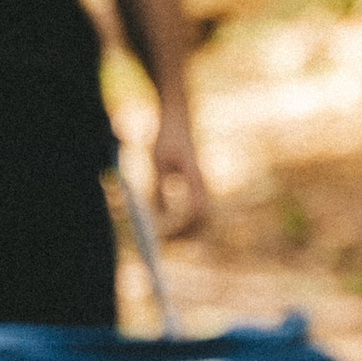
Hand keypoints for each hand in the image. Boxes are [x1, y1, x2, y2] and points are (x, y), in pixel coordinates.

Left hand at [149, 109, 208, 239]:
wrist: (177, 117)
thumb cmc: (167, 136)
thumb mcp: (158, 162)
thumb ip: (160, 188)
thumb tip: (159, 218)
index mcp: (195, 177)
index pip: (196, 211)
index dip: (182, 227)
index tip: (164, 235)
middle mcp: (202, 184)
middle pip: (204, 220)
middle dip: (187, 235)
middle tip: (166, 243)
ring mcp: (202, 186)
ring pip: (203, 218)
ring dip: (188, 232)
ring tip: (168, 238)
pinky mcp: (196, 186)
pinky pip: (197, 212)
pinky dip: (186, 224)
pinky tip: (172, 228)